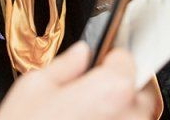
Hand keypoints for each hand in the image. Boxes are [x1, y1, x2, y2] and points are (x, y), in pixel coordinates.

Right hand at [0, 42, 157, 119]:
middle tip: (87, 98)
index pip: (126, 60)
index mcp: (112, 90)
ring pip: (132, 118)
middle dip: (116, 90)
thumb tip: (80, 55)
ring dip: (115, 115)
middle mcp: (130, 117)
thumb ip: (65, 66)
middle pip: (136, 92)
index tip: (96, 66)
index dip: (107, 60)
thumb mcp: (32, 89)